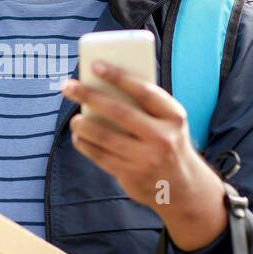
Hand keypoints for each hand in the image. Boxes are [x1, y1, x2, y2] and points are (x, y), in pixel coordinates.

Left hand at [61, 60, 227, 251]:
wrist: (184, 188)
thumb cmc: (167, 142)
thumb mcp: (168, 123)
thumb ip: (145, 107)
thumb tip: (102, 86)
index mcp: (174, 117)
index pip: (143, 91)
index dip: (118, 76)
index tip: (95, 65)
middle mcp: (163, 138)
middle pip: (119, 112)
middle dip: (89, 96)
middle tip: (68, 87)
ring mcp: (147, 159)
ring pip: (105, 136)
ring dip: (82, 125)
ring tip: (74, 119)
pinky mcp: (132, 176)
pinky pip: (101, 157)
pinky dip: (85, 145)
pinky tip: (79, 137)